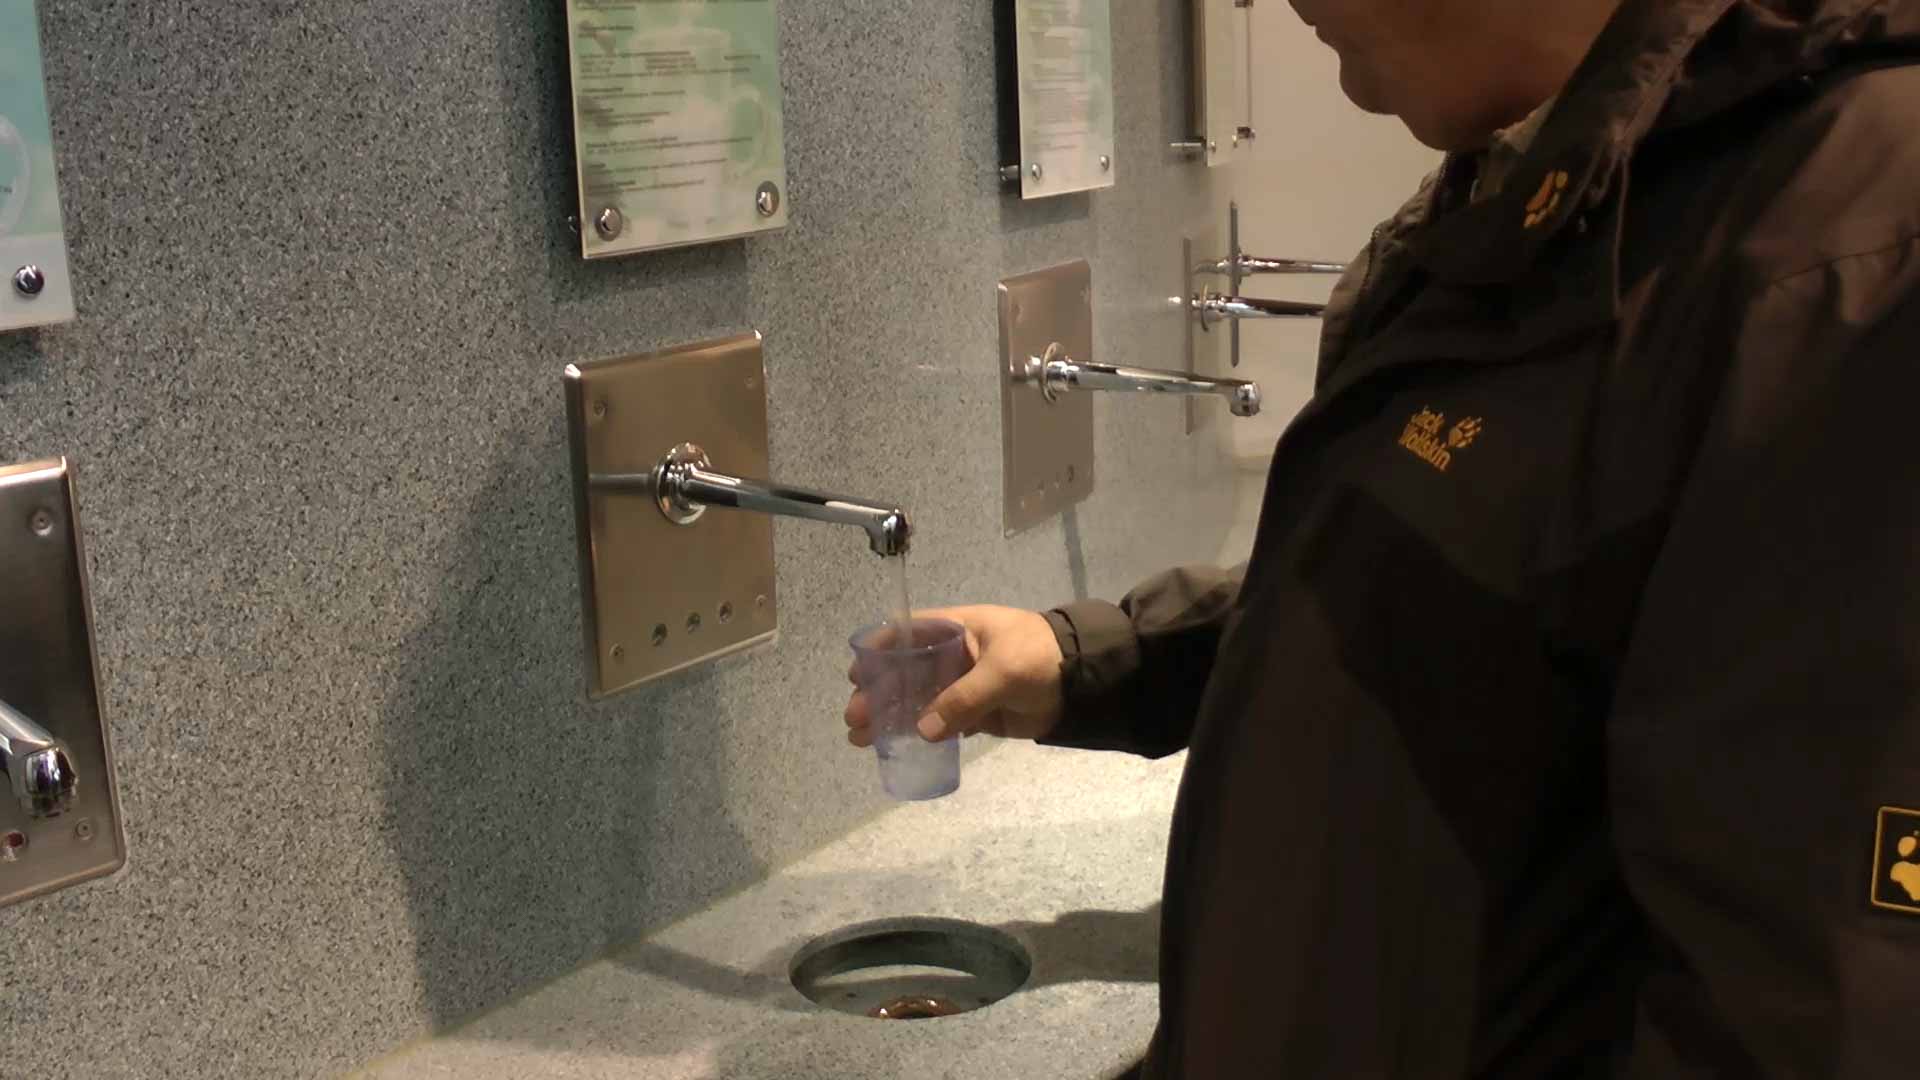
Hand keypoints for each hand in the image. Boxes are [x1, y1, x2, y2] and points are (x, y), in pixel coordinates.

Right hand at [844, 605, 1065, 746]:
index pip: (910, 633)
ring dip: (892, 717)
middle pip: (907, 673)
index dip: (881, 651)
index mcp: (959, 629)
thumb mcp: (1002, 671)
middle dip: (879, 693)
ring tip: (863, 739)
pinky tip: (899, 748)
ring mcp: (964, 686)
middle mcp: (955, 655)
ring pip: (920, 701)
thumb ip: (964, 700)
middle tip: (855, 718)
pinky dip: (921, 735)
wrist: (1085, 683)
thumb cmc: (1042, 657)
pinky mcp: (977, 713)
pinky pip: (942, 723)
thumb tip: (924, 731)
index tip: (857, 674)